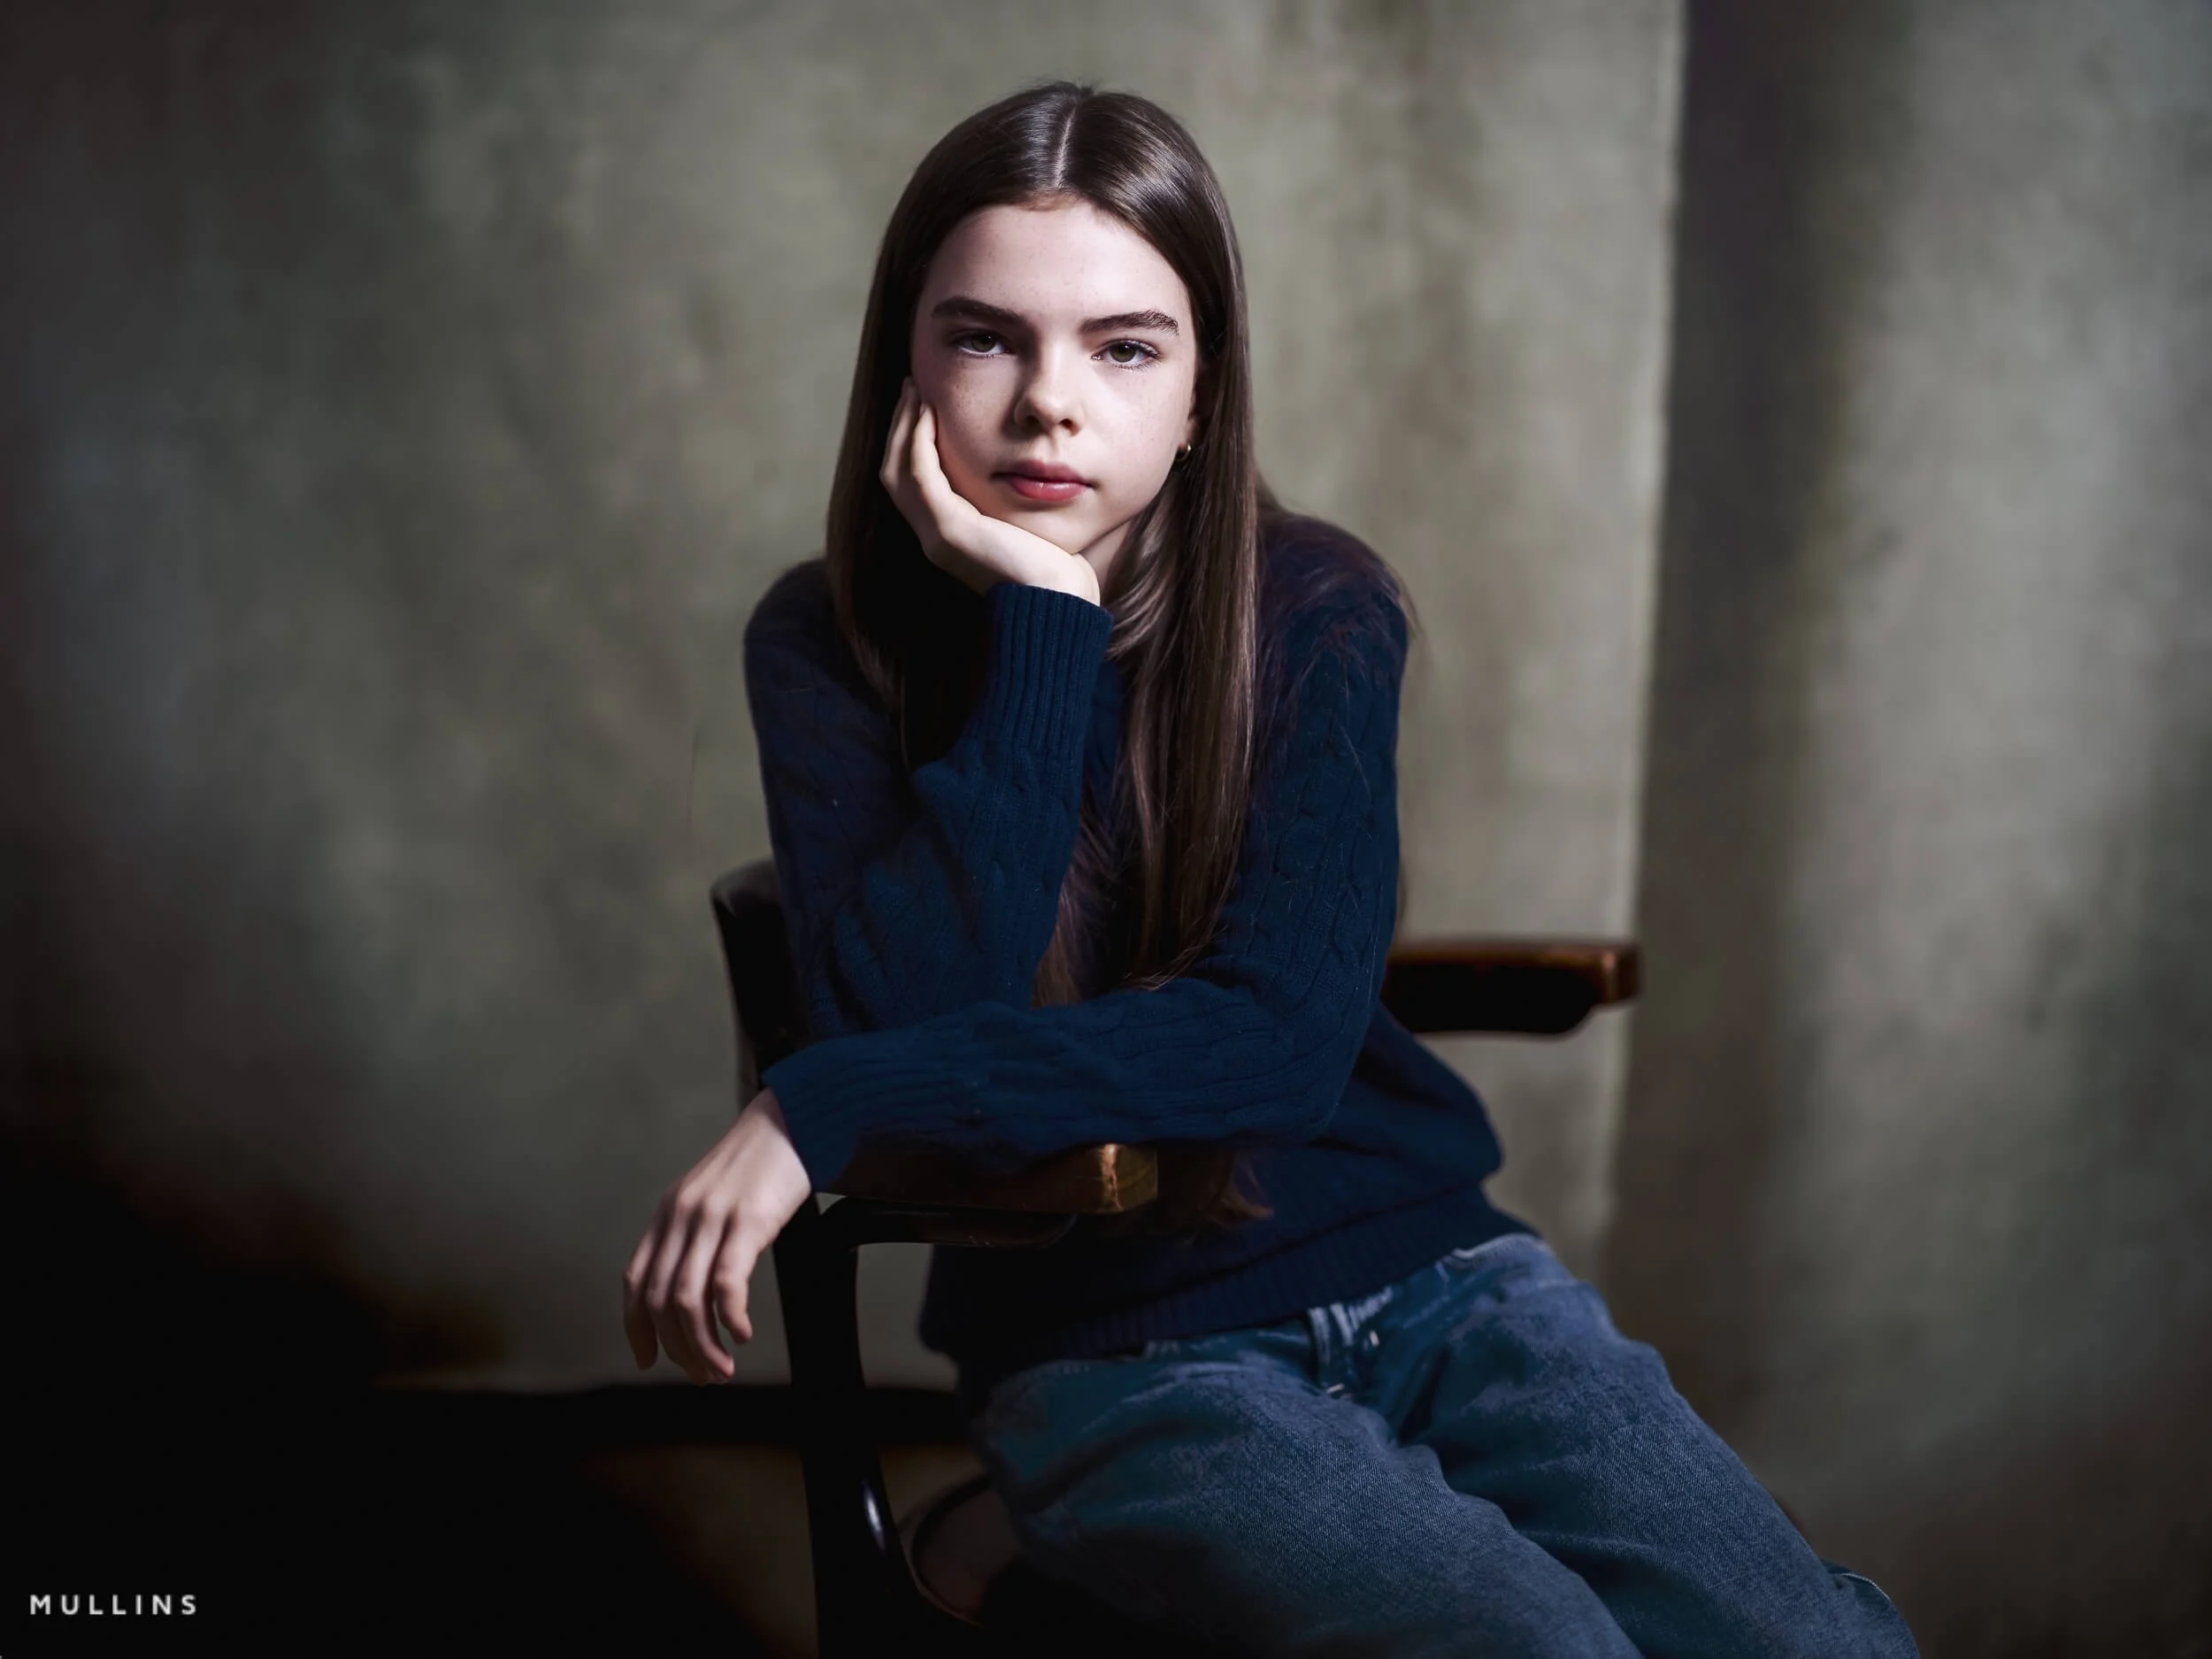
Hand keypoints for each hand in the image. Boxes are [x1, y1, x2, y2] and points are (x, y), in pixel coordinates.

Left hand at [622, 1087, 812, 1383]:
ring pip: (687, 1299)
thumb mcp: (715, 1196)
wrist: (796, 1119)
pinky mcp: (747, 1220)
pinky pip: (725, 1282)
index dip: (637, 1328)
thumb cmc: (762, 1163)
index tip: (649, 1359)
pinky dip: (729, 1318)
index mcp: (669, 1213)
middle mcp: (681, 1216)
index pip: (635, 1282)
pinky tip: (743, 1333)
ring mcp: (712, 1218)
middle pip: (659, 1300)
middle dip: (677, 1348)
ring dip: (702, 1345)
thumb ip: (697, 1233)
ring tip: (723, 1367)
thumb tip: (695, 1288)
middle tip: (703, 1375)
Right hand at [880, 378, 1101, 604]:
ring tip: (916, 392)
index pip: (914, 483)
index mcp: (950, 537)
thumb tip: (1032, 473)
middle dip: (901, 429)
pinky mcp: (949, 531)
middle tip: (912, 389)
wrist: (1059, 604)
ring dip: (905, 427)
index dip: (912, 443)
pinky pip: (921, 475)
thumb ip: (1016, 502)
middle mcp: (934, 537)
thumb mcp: (1028, 526)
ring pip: (899, 470)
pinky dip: (919, 442)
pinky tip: (929, 413)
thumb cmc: (1056, 571)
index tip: (924, 407)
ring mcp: (936, 536)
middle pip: (896, 472)